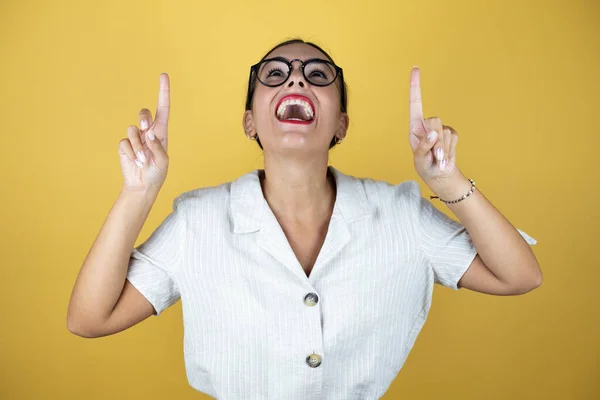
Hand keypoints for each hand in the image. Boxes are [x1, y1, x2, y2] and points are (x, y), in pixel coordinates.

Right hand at [118, 73, 170, 190]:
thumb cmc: (157, 173)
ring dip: (138, 147)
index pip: (163, 108)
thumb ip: (158, 147)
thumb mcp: (163, 162)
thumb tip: (149, 133)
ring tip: (143, 160)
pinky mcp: (124, 145)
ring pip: (132, 130)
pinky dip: (130, 153)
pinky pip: (124, 143)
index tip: (163, 75)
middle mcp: (148, 131)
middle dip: (144, 118)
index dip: (163, 92)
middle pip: (144, 113)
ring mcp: (135, 137)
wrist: (142, 185)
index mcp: (161, 132)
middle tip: (146, 129)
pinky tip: (135, 161)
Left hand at [409, 67, 459, 187]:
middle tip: (435, 157)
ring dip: (442, 149)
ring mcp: (440, 128)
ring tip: (438, 159)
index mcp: (414, 127)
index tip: (415, 68)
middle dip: (436, 141)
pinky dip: (449, 150)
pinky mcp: (451, 133)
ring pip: (445, 132)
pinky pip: (453, 137)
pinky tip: (445, 157)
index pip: (415, 103)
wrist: (439, 175)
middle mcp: (427, 125)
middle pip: (435, 121)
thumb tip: (433, 133)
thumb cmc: (424, 166)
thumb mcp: (419, 159)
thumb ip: (424, 146)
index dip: (415, 86)